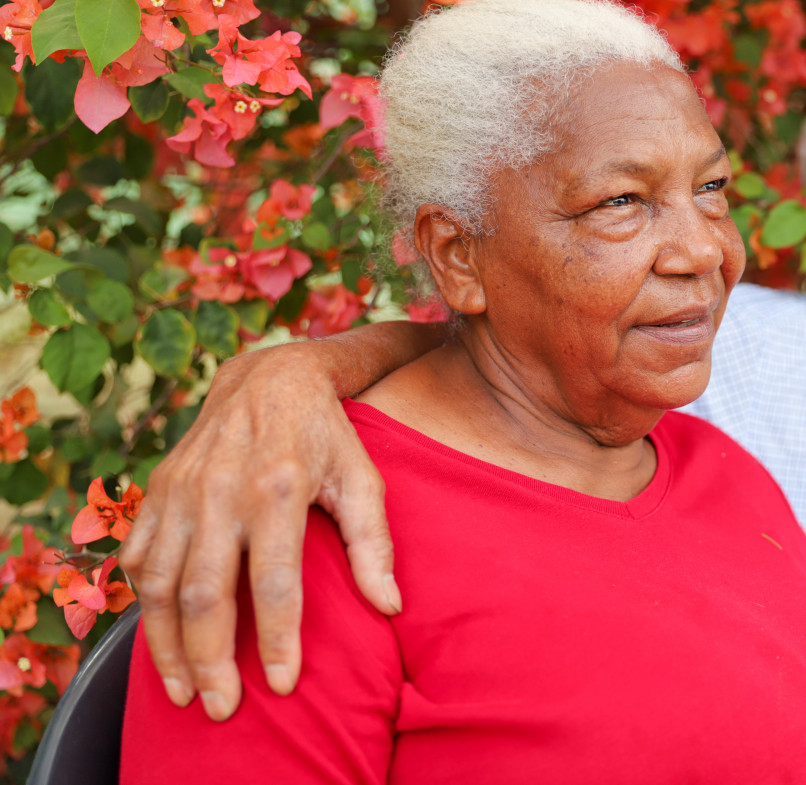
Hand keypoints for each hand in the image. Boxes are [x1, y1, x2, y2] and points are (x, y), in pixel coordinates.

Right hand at [119, 342, 397, 721]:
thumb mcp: (363, 478)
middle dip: (211, 660)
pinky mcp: (158, 490)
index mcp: (280, 489)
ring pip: (158, 585)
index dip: (278, 638)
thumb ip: (374, 543)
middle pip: (205, 594)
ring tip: (183, 692)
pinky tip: (159, 638)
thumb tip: (390, 606)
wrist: (269, 377)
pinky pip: (136, 556)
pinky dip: (141, 603)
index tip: (282, 685)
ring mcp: (182, 491)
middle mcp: (222, 491)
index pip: (275, 581)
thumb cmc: (326, 436)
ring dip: (166, 646)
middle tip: (223, 708)